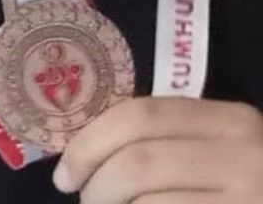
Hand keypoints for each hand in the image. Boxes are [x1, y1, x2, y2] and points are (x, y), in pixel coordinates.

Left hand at [55, 97, 262, 202]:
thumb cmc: (245, 183)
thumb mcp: (218, 150)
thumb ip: (166, 142)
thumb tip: (84, 156)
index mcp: (232, 121)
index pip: (141, 115)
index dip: (90, 143)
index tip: (65, 173)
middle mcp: (244, 158)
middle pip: (139, 162)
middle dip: (96, 185)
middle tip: (86, 200)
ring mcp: (247, 201)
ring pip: (148, 203)